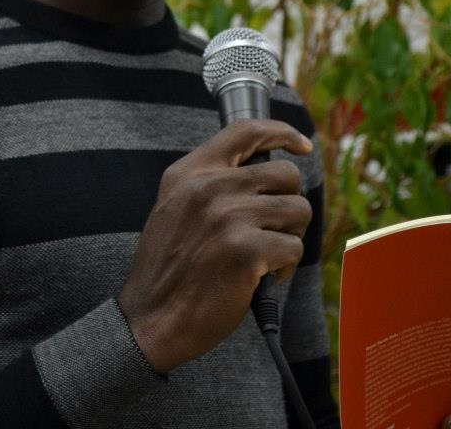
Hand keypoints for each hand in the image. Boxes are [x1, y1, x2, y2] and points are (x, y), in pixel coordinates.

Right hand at [117, 118, 312, 372]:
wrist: (150, 318)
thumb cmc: (169, 266)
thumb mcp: (174, 205)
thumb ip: (208, 181)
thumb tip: (262, 171)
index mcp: (190, 172)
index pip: (245, 131)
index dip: (281, 132)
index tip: (300, 144)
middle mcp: (209, 187)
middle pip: (285, 174)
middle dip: (289, 203)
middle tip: (272, 229)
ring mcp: (228, 217)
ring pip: (297, 209)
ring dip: (290, 235)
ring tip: (266, 255)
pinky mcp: (246, 251)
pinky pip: (294, 247)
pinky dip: (285, 266)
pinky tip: (262, 277)